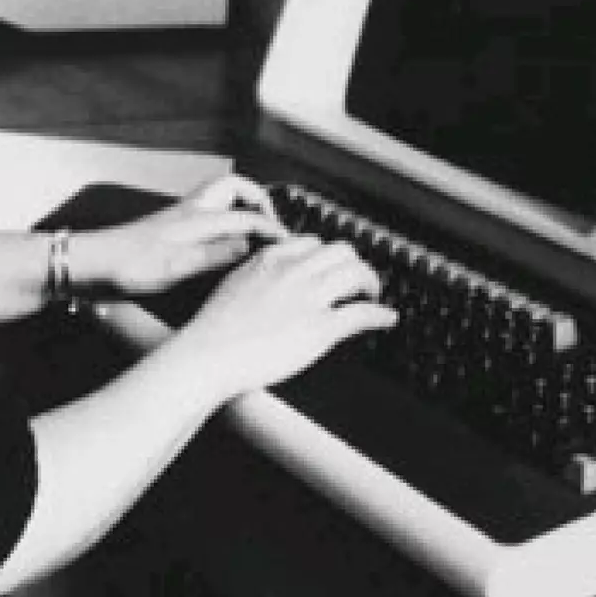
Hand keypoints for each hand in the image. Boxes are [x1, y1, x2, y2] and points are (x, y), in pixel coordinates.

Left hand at [77, 174, 288, 297]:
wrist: (90, 265)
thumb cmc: (127, 265)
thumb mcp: (178, 265)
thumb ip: (217, 254)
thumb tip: (252, 245)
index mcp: (198, 216)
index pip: (248, 215)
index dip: (273, 229)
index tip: (290, 245)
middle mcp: (191, 212)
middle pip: (233, 188)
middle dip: (258, 199)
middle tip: (272, 224)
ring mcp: (180, 221)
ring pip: (220, 201)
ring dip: (240, 209)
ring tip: (255, 233)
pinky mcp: (171, 234)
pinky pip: (207, 219)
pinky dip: (223, 225)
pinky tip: (223, 248)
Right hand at [169, 236, 394, 408]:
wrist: (209, 354)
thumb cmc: (214, 329)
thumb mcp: (235, 285)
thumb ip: (258, 276)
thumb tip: (270, 282)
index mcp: (270, 259)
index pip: (311, 242)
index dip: (326, 255)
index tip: (330, 265)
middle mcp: (293, 272)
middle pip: (341, 251)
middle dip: (354, 263)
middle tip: (357, 278)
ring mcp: (309, 298)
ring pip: (356, 273)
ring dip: (371, 282)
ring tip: (373, 293)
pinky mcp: (320, 327)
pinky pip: (362, 313)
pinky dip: (380, 314)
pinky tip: (386, 317)